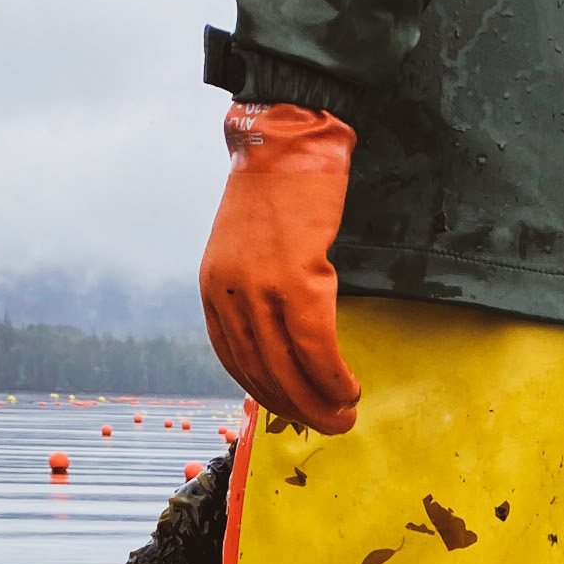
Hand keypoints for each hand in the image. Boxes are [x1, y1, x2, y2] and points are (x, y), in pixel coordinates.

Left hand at [198, 103, 360, 436]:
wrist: (290, 136)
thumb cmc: (280, 188)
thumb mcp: (250, 246)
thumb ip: (257, 291)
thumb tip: (285, 340)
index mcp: (213, 288)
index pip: (236, 361)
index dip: (268, 395)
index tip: (295, 411)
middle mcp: (229, 292)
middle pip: (263, 372)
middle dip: (298, 409)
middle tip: (329, 428)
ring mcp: (259, 287)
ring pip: (290, 367)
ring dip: (320, 402)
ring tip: (344, 417)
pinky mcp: (295, 277)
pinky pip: (316, 346)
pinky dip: (334, 376)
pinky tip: (350, 390)